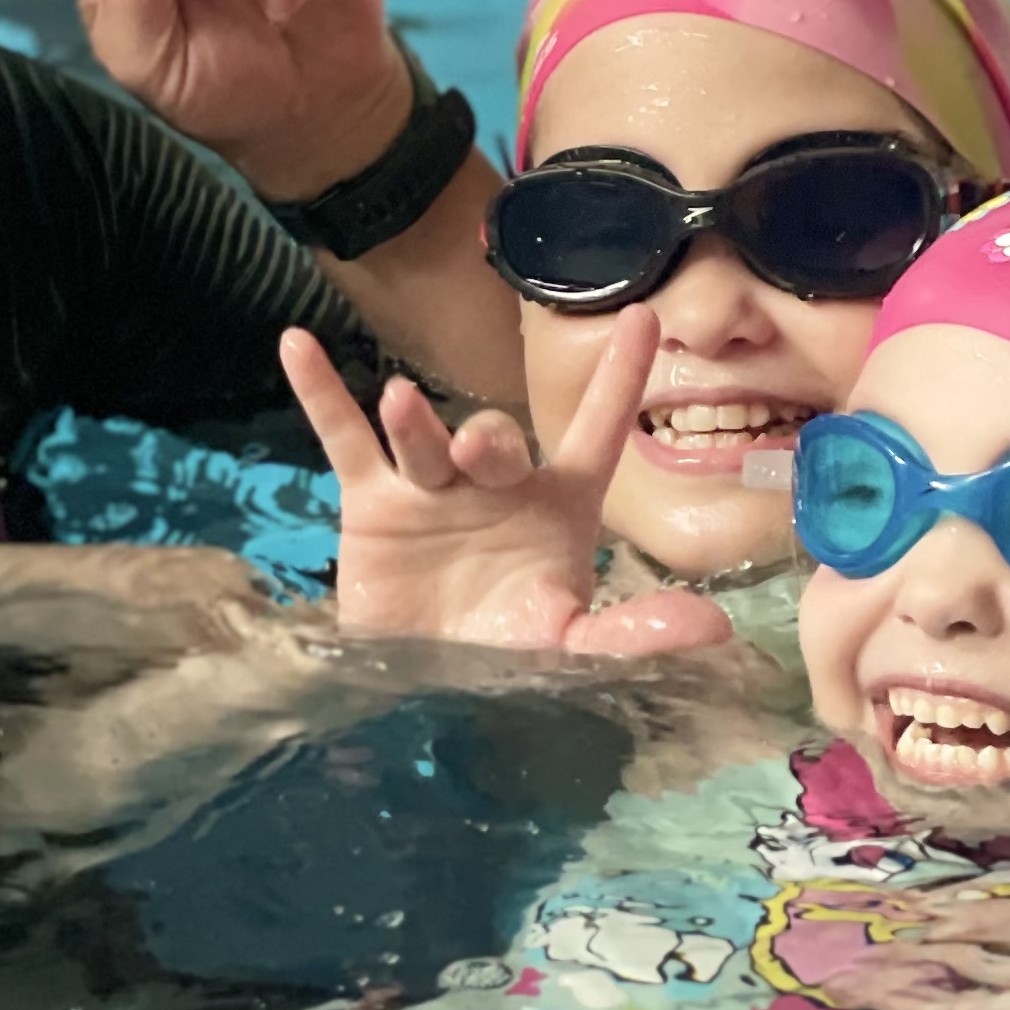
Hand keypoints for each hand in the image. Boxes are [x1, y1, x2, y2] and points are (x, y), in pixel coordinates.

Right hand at [279, 313, 730, 661]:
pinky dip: (321, 393)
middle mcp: (495, 486)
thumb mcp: (567, 648)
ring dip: (415, 422)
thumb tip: (712, 628)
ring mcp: (429, 487)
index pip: (594, 433)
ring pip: (420, 438)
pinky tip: (298, 345)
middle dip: (487, 440)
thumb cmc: (505, 659)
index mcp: (557, 508)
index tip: (645, 316)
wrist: (421, 693)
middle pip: (494, 439)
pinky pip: (343, 438)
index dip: (618, 379)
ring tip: (401, 404)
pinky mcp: (370, 504)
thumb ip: (631, 635)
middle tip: (478, 453)